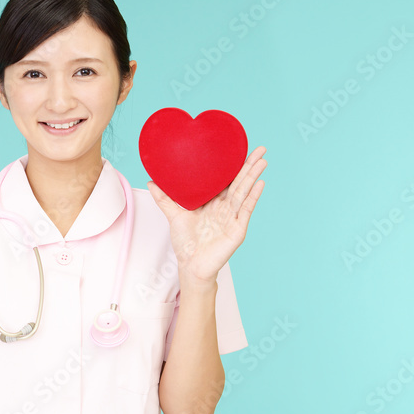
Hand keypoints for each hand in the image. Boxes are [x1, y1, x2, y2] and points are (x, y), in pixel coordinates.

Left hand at [145, 146, 266, 283]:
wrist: (190, 265)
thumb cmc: (185, 242)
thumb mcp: (173, 215)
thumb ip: (164, 198)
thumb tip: (150, 181)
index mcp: (213, 202)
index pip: (225, 180)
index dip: (232, 165)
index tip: (238, 148)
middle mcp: (225, 208)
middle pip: (239, 182)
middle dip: (249, 165)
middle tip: (259, 148)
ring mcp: (232, 217)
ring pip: (244, 192)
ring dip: (254, 176)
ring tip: (263, 161)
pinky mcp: (237, 229)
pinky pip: (245, 210)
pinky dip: (253, 197)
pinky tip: (260, 184)